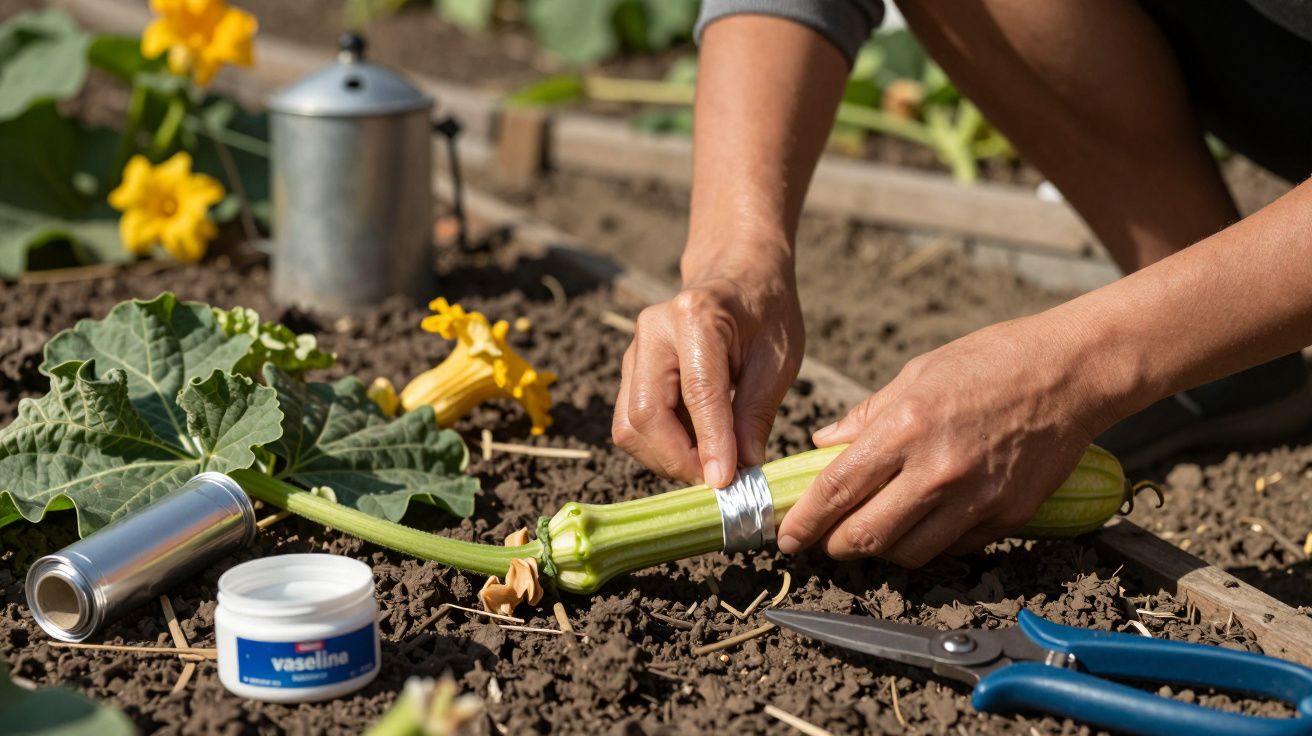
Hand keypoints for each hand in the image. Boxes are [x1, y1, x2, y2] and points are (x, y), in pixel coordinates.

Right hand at [612, 254, 803, 487]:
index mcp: (696, 316)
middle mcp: (652, 332)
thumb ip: (756, 412)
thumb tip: (743, 468)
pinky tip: (695, 448)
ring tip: (709, 465)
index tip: (726, 481)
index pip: (697, 392)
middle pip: (644, 414)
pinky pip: (632, 421)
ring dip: (665, 458)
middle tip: (719, 481)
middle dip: (678, 459)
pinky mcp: (630, 371)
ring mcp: (634, 351)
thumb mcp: (778, 358)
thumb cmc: (764, 312)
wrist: (736, 275)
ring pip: (629, 425)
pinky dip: (660, 447)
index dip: (710, 442)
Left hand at [776, 315, 1117, 565]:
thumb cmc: (992, 362)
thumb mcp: (916, 374)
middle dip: (836, 547)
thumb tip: (823, 445)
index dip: (805, 522)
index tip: (788, 536)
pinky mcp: (1007, 518)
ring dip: (881, 551)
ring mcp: (975, 500)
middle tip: (825, 541)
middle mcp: (937, 472)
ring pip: (909, 554)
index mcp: (905, 429)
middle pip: (867, 537)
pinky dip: (928, 545)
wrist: (1071, 372)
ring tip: (872, 532)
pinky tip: (921, 525)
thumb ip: (866, 417)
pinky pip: (953, 549)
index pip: (837, 491)